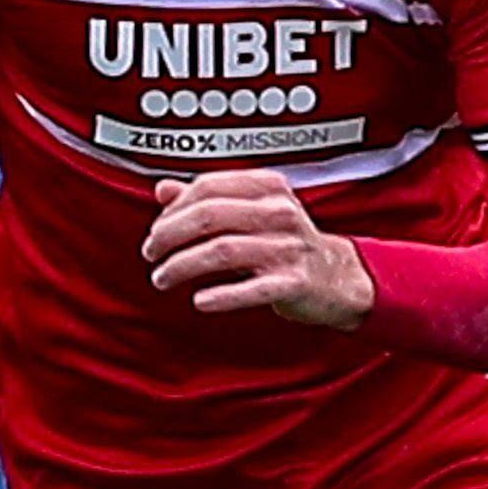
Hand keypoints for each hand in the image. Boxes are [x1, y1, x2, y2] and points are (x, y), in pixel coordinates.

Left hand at [142, 169, 374, 328]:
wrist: (337, 276)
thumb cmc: (287, 241)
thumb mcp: (252, 211)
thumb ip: (208, 199)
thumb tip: (163, 189)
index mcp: (268, 187)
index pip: (207, 188)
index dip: (172, 210)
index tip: (156, 230)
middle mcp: (280, 213)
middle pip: (208, 216)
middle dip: (169, 236)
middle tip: (151, 253)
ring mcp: (289, 247)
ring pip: (221, 251)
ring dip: (181, 266)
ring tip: (162, 277)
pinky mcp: (294, 282)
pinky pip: (250, 289)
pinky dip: (220, 296)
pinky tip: (199, 301)